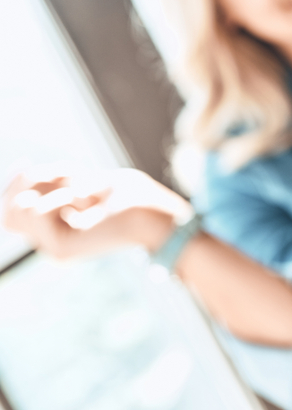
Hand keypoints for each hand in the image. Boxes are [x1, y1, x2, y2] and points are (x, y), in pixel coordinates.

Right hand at [2, 167, 191, 259]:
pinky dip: (61, 196)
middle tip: (74, 180)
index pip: (13, 209)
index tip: (29, 164)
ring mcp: (52, 248)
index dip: (17, 182)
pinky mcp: (59, 249)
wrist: (154, 214)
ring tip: (86, 195)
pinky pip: (36, 211)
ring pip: (19, 208)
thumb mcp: (81, 180)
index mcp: (55, 229)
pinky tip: (86, 202)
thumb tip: (21, 170)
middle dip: (39, 182)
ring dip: (53, 187)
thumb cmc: (127, 194)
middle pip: (11, 208)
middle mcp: (50, 242)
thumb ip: (50, 181)